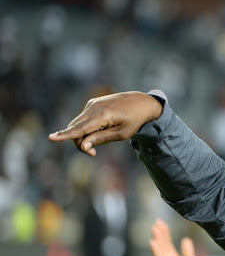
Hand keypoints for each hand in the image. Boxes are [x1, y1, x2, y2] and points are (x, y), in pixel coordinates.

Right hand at [48, 91, 162, 156]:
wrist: (142, 102)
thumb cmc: (134, 120)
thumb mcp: (121, 134)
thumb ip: (100, 139)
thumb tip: (83, 146)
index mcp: (103, 115)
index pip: (81, 128)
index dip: (65, 135)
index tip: (51, 138)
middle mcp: (94, 107)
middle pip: (76, 128)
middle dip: (79, 142)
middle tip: (93, 153)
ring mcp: (92, 103)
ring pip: (78, 123)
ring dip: (82, 136)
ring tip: (95, 144)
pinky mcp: (93, 103)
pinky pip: (83, 119)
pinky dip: (85, 128)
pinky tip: (100, 130)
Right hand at [149, 219, 199, 255]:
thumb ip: (188, 252)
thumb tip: (186, 239)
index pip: (167, 243)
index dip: (164, 233)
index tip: (161, 223)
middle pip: (163, 245)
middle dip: (159, 234)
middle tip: (156, 222)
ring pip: (160, 251)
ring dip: (157, 239)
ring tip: (154, 229)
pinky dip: (156, 251)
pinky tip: (153, 243)